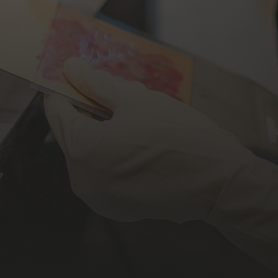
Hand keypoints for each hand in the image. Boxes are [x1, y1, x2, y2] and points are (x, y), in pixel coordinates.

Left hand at [45, 58, 277, 277]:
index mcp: (82, 151)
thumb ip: (98, 85)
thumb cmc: (180, 137)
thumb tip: (72, 69)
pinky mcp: (118, 208)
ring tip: (138, 118)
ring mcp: (100, 199)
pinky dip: (115, 155)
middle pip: (73, 135)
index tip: (77, 72)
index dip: (66, 88)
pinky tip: (143, 143)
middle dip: (90, 111)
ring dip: (104, 133)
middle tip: (119, 93)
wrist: (219, 182)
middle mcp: (82, 181)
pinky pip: (106, 173)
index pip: (57, 112)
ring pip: (91, 154)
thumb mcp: (137, 100)